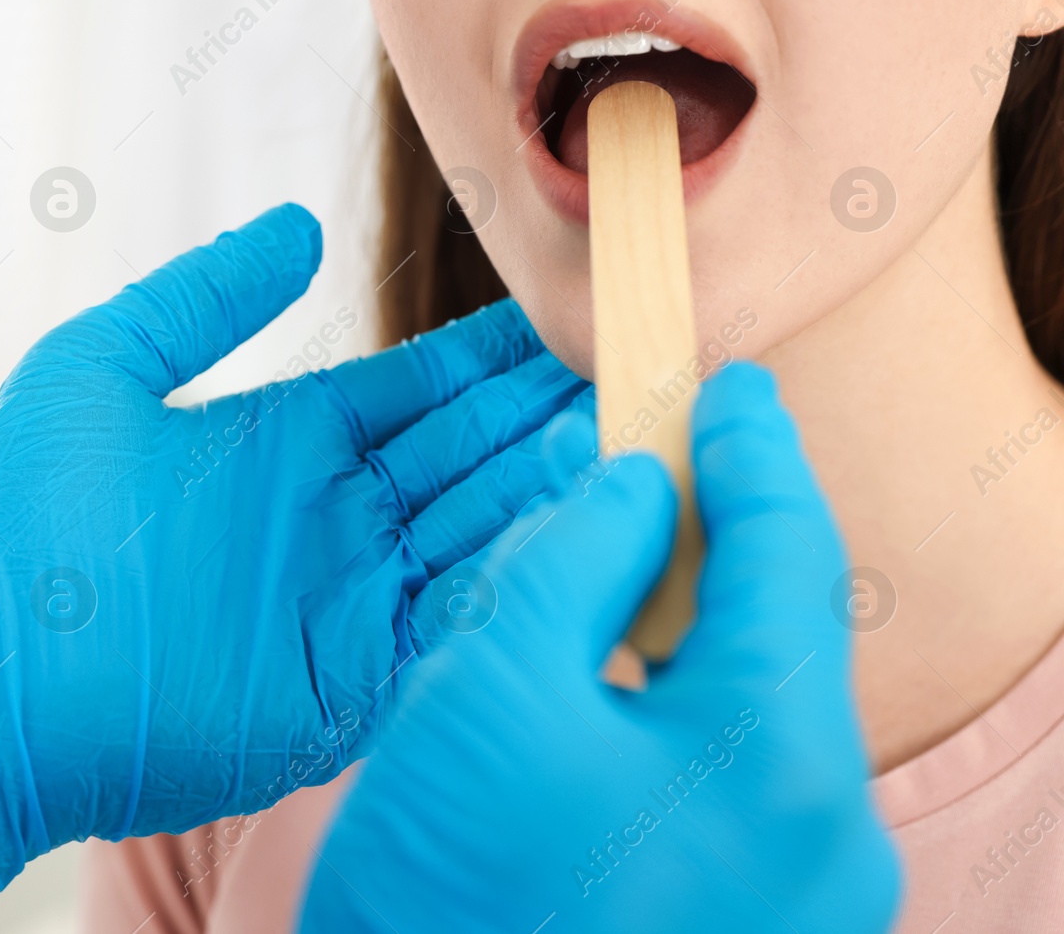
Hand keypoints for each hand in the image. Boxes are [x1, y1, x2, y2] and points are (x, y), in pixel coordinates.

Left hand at [0, 204, 587, 929]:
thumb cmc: (15, 518)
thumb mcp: (100, 368)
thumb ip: (204, 298)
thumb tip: (298, 227)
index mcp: (285, 442)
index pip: (415, 389)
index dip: (487, 358)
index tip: (561, 316)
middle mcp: (330, 520)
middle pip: (465, 455)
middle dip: (542, 414)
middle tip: (632, 367)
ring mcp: (343, 604)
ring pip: (475, 534)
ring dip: (547, 489)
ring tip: (629, 437)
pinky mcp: (346, 687)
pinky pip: (448, 628)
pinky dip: (511, 584)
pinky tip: (574, 540)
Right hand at [300, 363, 899, 932]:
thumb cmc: (441, 893)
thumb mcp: (492, 686)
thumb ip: (576, 558)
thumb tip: (633, 486)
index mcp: (782, 769)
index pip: (790, 558)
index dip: (754, 453)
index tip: (730, 385)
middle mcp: (823, 841)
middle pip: (775, 633)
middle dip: (705, 536)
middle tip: (646, 456)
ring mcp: (793, 898)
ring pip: (745, 706)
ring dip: (676, 620)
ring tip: (595, 558)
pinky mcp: (744, 924)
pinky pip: (724, 777)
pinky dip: (667, 703)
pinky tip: (594, 669)